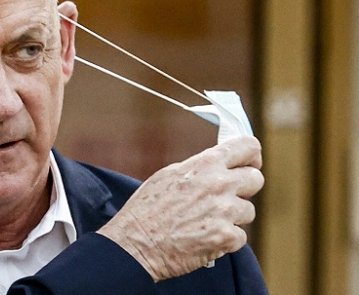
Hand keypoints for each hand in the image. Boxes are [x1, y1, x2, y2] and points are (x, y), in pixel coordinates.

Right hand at [97, 136, 263, 281]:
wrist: (135, 244)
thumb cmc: (145, 210)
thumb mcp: (168, 175)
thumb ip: (198, 168)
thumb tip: (217, 166)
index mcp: (204, 165)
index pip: (247, 147)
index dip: (251, 156)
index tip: (248, 164)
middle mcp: (218, 185)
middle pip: (256, 179)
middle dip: (244, 188)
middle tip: (226, 197)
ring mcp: (225, 212)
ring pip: (249, 211)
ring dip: (233, 217)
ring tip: (206, 221)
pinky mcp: (226, 237)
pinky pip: (240, 236)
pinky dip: (225, 239)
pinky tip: (204, 237)